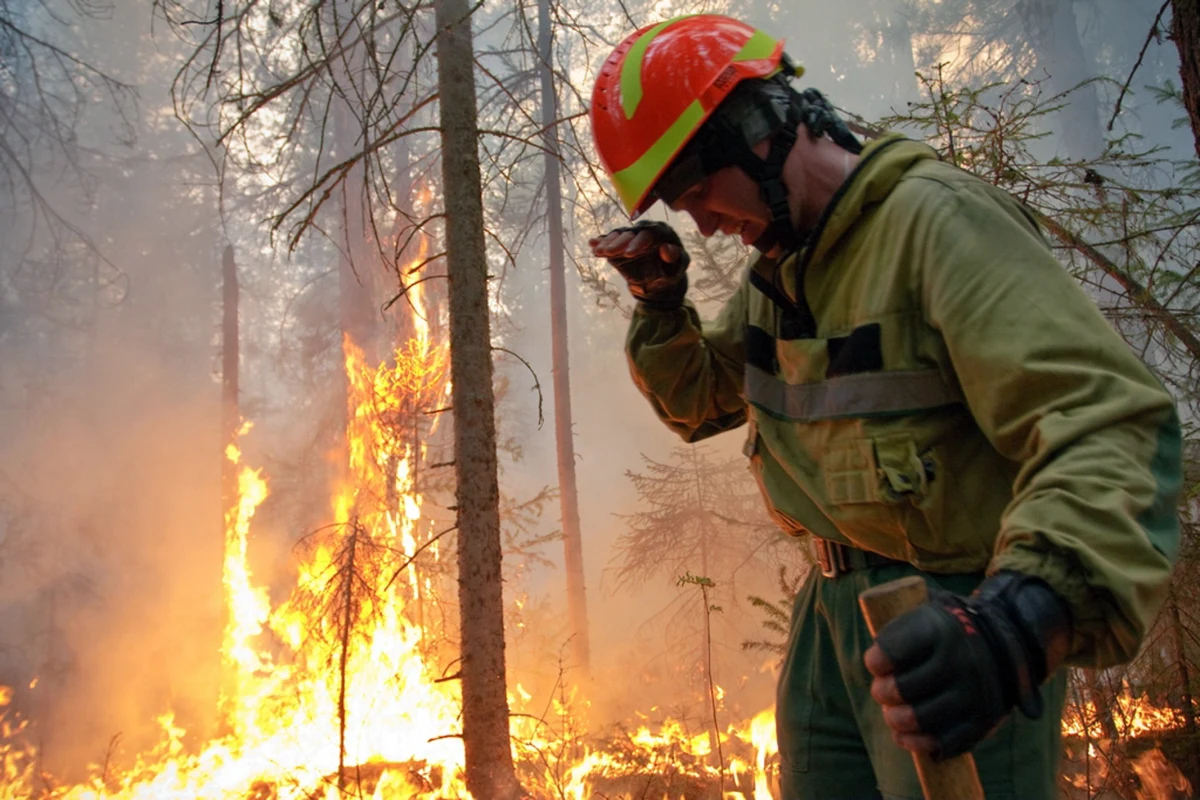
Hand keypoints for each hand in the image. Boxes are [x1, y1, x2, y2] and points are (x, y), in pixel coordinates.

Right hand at [589, 221, 688, 308]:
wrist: (660, 279)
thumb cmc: (672, 269)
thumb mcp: (678, 265)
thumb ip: (674, 257)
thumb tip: (666, 249)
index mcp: (660, 233)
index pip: (648, 234)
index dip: (637, 243)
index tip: (628, 254)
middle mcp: (643, 231)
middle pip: (629, 234)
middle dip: (618, 243)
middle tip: (608, 252)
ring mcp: (630, 237)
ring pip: (618, 236)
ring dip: (607, 243)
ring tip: (598, 251)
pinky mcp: (620, 245)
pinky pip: (610, 242)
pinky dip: (601, 243)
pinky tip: (592, 244)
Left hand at [863, 572, 1071, 760]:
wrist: (1004, 638)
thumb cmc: (947, 627)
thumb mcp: (927, 608)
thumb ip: (899, 625)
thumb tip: (875, 660)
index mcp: (939, 629)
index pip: (893, 651)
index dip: (876, 662)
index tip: (875, 664)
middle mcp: (959, 660)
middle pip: (904, 689)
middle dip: (883, 693)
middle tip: (881, 691)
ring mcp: (974, 691)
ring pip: (922, 717)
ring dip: (897, 720)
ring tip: (892, 714)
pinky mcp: (984, 719)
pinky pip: (947, 741)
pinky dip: (920, 743)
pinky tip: (904, 737)